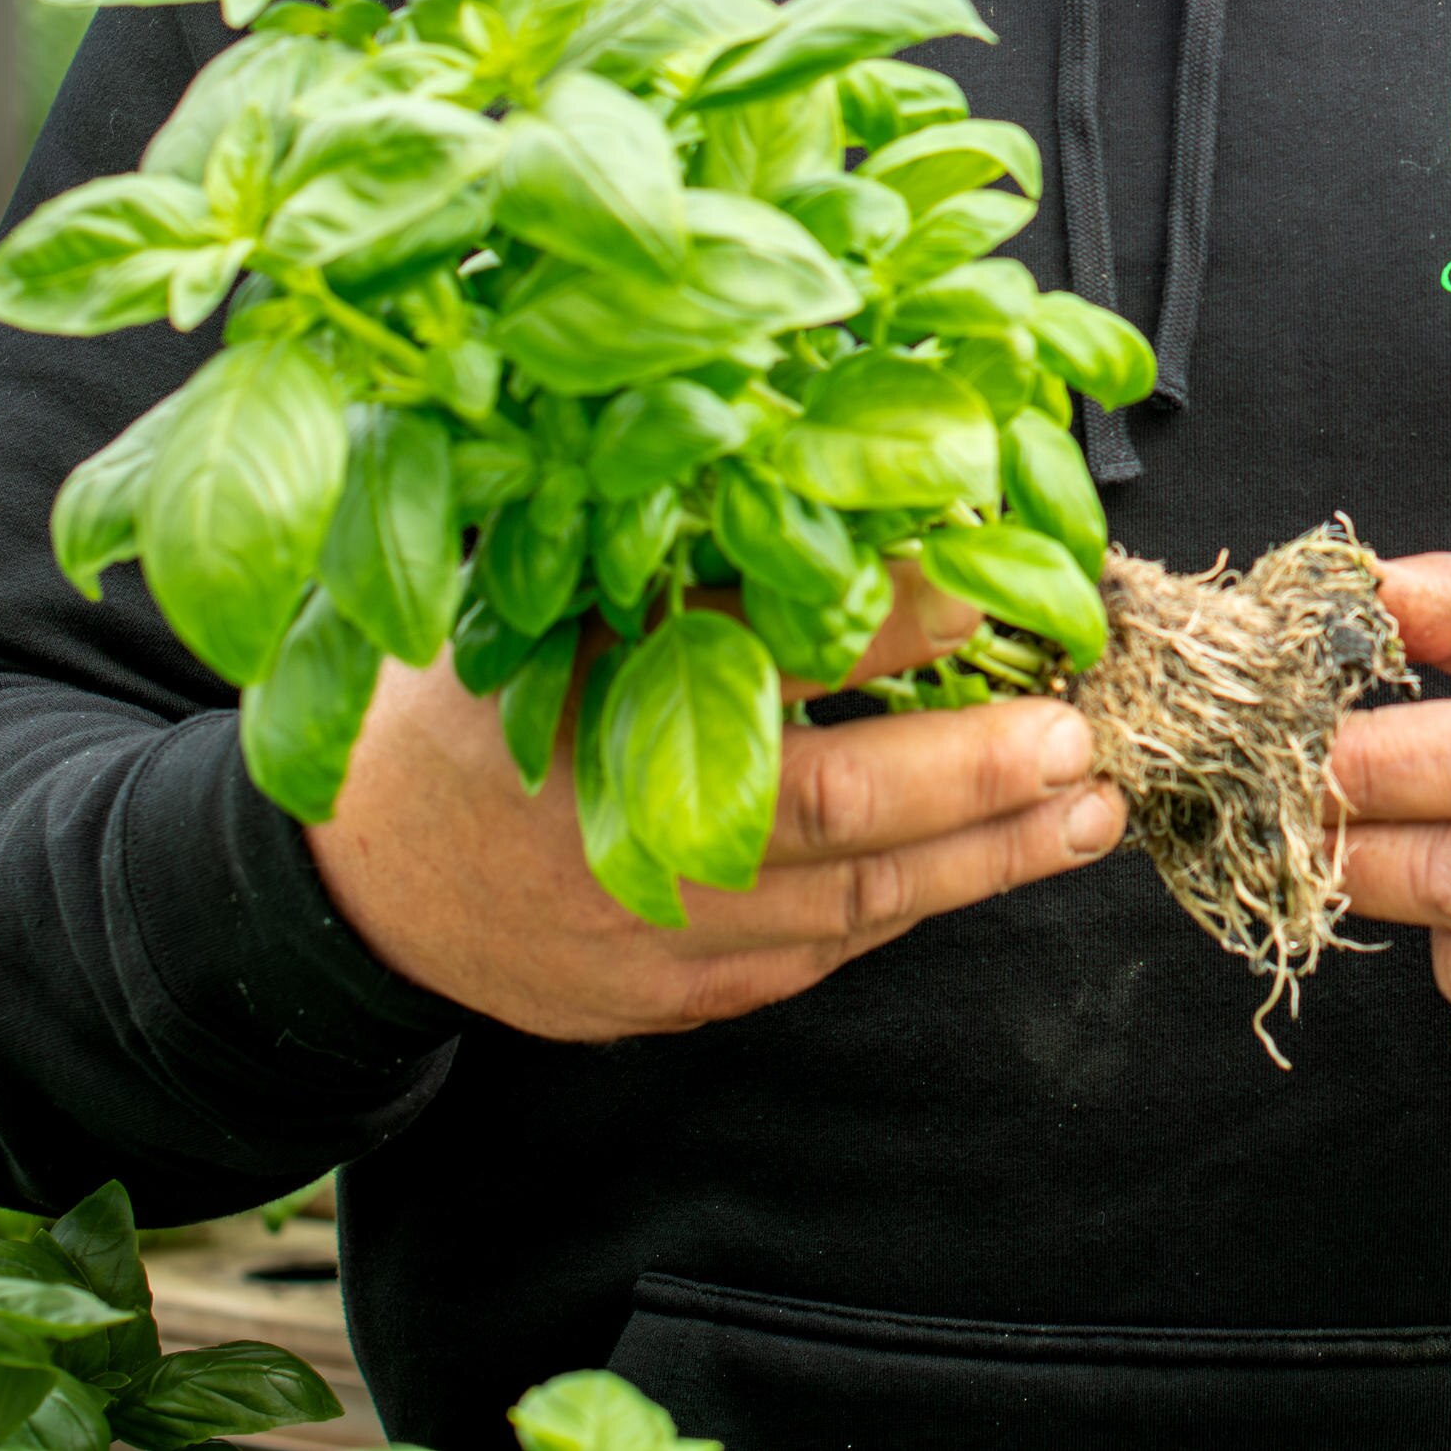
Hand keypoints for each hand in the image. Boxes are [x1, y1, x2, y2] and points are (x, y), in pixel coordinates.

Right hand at [305, 568, 1125, 1042]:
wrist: (359, 884)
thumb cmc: (459, 709)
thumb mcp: (536, 604)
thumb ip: (662, 552)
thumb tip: (813, 453)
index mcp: (588, 709)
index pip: (766, 654)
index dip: (893, 614)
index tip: (996, 570)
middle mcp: (629, 832)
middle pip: (831, 810)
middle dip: (972, 775)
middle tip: (1078, 736)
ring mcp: (658, 934)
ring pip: (852, 902)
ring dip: (987, 858)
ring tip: (1091, 810)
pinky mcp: (677, 997)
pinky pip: (819, 953)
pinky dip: (910, 907)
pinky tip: (992, 863)